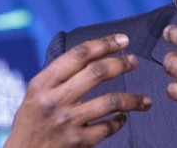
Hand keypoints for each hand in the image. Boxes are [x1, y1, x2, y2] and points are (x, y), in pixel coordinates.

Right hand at [5, 34, 151, 147]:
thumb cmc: (30, 123)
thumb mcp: (35, 94)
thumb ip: (58, 76)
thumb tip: (92, 53)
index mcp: (42, 83)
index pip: (78, 55)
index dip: (104, 43)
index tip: (123, 40)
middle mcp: (55, 99)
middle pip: (97, 72)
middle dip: (121, 63)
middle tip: (134, 61)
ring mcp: (67, 121)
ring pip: (110, 101)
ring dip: (133, 99)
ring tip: (145, 100)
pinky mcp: (77, 142)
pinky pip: (108, 127)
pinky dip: (119, 121)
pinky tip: (123, 118)